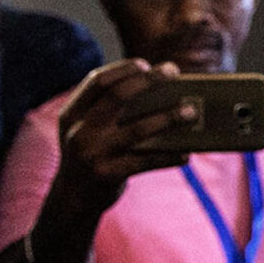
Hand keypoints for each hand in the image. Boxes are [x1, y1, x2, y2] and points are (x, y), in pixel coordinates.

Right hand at [50, 59, 196, 209]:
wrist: (73, 199)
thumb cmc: (90, 155)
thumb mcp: (84, 129)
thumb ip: (106, 110)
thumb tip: (158, 91)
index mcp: (72, 113)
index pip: (97, 81)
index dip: (122, 70)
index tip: (145, 64)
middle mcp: (80, 131)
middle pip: (117, 97)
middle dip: (148, 81)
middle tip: (173, 71)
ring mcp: (93, 154)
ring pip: (138, 129)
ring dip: (168, 117)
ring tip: (191, 111)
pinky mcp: (109, 175)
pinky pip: (146, 161)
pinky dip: (169, 156)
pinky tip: (186, 153)